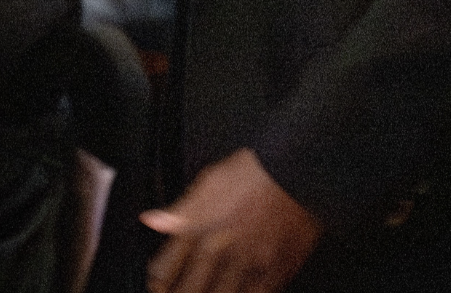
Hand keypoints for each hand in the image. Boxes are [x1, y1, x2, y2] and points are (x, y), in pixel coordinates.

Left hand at [141, 149, 321, 292]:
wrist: (297, 170)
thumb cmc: (255, 172)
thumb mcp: (211, 180)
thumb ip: (181, 208)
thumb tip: (152, 220)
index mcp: (198, 227)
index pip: (163, 270)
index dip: (158, 281)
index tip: (159, 284)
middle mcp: (219, 250)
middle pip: (187, 292)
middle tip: (182, 291)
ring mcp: (247, 264)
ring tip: (210, 291)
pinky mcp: (274, 272)